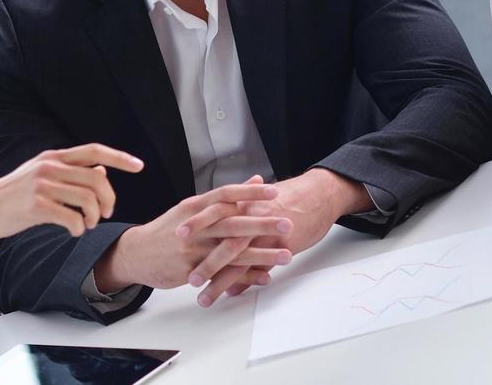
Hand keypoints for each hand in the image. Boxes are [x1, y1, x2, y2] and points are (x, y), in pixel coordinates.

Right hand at [0, 143, 143, 241]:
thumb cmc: (12, 196)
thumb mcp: (40, 176)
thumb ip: (70, 172)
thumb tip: (101, 170)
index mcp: (52, 157)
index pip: (94, 151)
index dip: (119, 157)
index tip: (140, 166)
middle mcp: (49, 166)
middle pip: (97, 179)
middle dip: (109, 199)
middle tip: (106, 214)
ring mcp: (42, 185)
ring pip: (88, 199)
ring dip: (95, 217)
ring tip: (87, 225)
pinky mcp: (36, 206)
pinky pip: (72, 218)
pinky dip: (79, 228)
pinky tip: (74, 231)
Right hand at [94, 177, 292, 296]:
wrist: (136, 253)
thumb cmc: (169, 230)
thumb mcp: (192, 209)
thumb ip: (224, 198)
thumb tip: (256, 180)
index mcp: (195, 207)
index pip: (225, 195)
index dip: (249, 193)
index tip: (273, 191)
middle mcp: (195, 226)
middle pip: (232, 223)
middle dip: (261, 224)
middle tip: (287, 223)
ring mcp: (193, 249)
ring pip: (232, 251)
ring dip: (261, 254)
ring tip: (286, 255)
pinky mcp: (190, 270)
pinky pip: (223, 274)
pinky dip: (245, 277)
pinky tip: (265, 277)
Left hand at [189, 168, 362, 304]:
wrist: (317, 194)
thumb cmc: (284, 198)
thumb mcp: (257, 200)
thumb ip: (236, 211)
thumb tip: (216, 226)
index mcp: (242, 203)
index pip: (212, 214)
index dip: (194, 225)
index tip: (174, 237)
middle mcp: (250, 217)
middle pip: (220, 239)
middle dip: (202, 260)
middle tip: (186, 276)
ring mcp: (265, 233)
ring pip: (237, 259)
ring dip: (219, 280)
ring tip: (203, 297)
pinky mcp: (280, 246)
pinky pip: (259, 267)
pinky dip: (246, 281)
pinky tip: (233, 294)